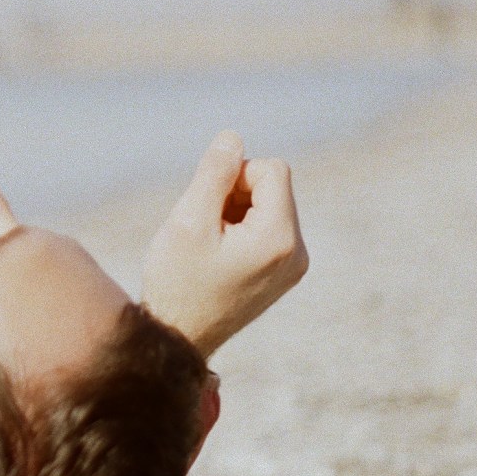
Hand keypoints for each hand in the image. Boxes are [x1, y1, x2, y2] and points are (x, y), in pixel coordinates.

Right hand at [142, 131, 308, 358]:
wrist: (178, 338)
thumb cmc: (178, 280)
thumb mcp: (188, 221)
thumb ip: (213, 174)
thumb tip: (233, 137)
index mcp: (280, 238)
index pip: (272, 170)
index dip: (234, 177)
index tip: (207, 207)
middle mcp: (298, 252)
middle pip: (272, 187)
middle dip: (235, 195)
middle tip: (204, 229)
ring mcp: (294, 266)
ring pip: (268, 207)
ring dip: (236, 213)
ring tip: (209, 246)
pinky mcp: (284, 274)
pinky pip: (269, 229)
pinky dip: (241, 231)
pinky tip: (218, 257)